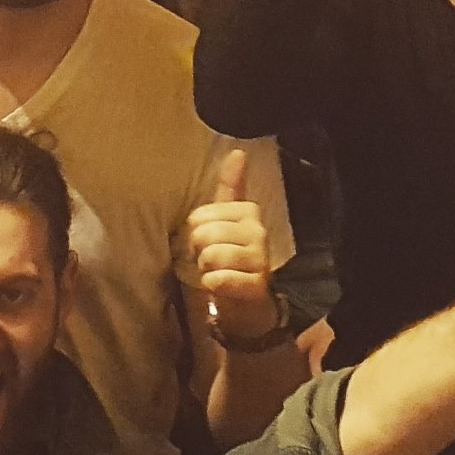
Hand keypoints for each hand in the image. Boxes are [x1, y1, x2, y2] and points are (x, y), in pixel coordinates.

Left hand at [186, 149, 278, 345]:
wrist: (247, 304)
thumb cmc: (231, 257)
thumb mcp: (226, 220)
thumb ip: (230, 186)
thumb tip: (238, 150)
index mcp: (247, 211)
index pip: (199, 216)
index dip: (194, 233)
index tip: (208, 242)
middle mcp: (258, 231)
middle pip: (203, 234)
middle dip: (198, 252)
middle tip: (211, 261)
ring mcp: (260, 259)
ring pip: (210, 255)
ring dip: (205, 269)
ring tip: (216, 273)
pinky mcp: (257, 285)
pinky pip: (219, 279)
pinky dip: (213, 285)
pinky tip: (220, 286)